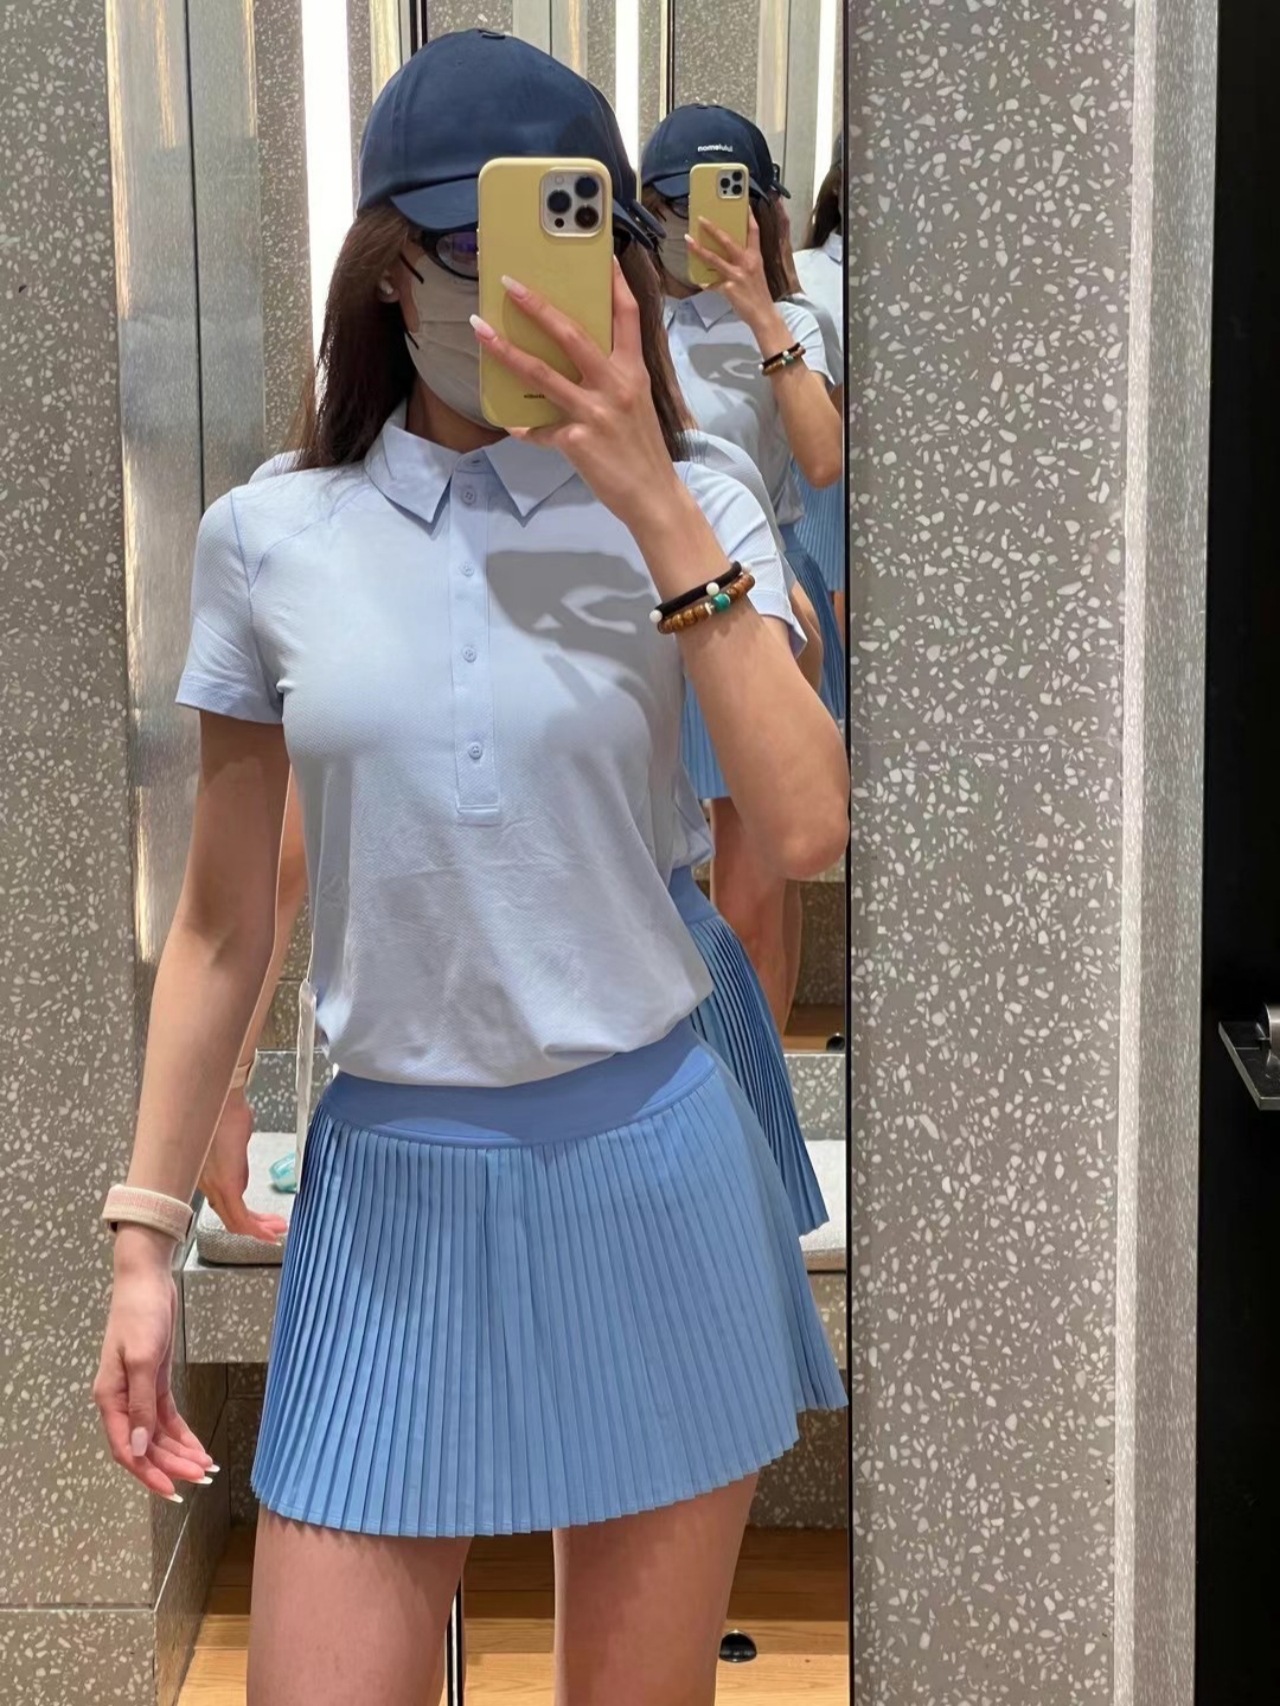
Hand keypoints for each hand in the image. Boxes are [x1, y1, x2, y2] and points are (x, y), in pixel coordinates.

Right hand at [94, 1243, 215, 1499]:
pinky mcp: (154, 1381)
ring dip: (179, 1452)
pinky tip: (199, 1447)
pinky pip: (167, 1417)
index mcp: (110, 1399)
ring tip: (205, 1469)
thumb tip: (140, 1449)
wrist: (147, 1280)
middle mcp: (121, 1401)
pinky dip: (182, 1433)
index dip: (148, 1472)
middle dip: (171, 1465)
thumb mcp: (143, 1359)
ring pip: (158, 1435)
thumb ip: (142, 1405)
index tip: (172, 1490)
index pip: (127, 1449)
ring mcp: (138, 1391)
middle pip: (145, 1446)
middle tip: (201, 1480)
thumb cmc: (141, 1315)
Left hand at [199, 1087, 287, 1242]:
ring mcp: (214, 1186)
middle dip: (254, 1227)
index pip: (223, 1205)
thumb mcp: (233, 1137)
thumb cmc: (225, 1110)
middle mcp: (207, 1184)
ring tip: (277, 1231)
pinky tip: (269, 1232)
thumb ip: (235, 1154)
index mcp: (207, 1175)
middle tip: (272, 1231)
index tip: (258, 1222)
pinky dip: (256, 1228)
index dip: (242, 1217)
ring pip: (234, 1220)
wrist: (222, 1100)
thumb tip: (239, 1157)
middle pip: (229, 1216)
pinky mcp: (225, 1185)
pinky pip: (240, 1216)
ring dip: (258, 1229)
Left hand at [470, 262, 684, 533]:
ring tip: (480, 330)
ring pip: (542, 373)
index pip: (627, 316)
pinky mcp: (577, 439)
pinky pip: (540, 428)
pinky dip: (525, 427)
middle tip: (508, 283)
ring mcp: (595, 412)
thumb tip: (574, 361)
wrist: (652, 495)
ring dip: (506, 350)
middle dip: (537, 306)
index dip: (614, 283)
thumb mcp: (635, 403)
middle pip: (571, 334)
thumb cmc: (641, 448)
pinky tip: (513, 424)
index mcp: (633, 371)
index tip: (600, 256)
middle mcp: (615, 385)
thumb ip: (610, 378)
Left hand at [685, 211, 778, 340]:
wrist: (763, 314)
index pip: (754, 232)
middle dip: (712, 228)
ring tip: (688, 240)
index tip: (744, 205)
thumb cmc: (758, 294)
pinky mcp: (729, 288)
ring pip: (714, 258)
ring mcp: (737, 275)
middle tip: (701, 219)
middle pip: (727, 240)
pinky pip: (712, 283)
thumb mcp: (755, 273)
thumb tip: (726, 256)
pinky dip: (706, 283)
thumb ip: (743, 262)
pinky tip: (700, 281)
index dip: (749, 217)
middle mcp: (747, 263)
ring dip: (699, 249)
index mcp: (755, 257)